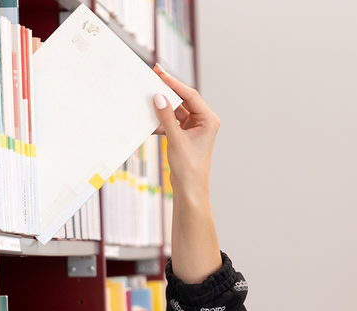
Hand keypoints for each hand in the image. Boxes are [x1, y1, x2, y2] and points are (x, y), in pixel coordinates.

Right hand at [152, 64, 218, 201]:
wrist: (189, 189)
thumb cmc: (189, 167)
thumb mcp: (176, 140)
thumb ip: (166, 117)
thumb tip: (158, 97)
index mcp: (208, 120)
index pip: (190, 96)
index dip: (175, 84)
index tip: (161, 74)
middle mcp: (203, 121)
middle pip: (183, 100)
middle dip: (167, 92)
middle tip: (153, 76)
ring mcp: (194, 128)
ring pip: (175, 111)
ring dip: (162, 108)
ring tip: (147, 99)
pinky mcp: (184, 135)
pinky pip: (171, 122)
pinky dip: (161, 121)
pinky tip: (149, 121)